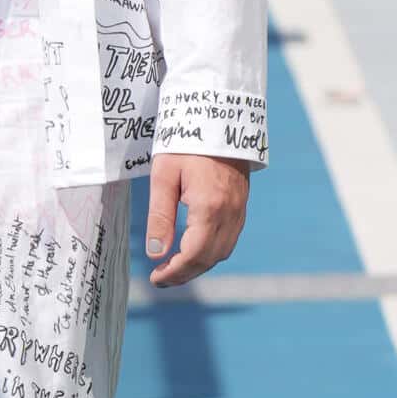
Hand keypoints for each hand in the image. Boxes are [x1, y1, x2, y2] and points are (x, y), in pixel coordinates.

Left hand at [145, 152, 250, 287]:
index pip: (193, 255)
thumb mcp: (164, 176)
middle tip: (161, 279)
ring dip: (199, 265)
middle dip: (185, 274)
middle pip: (209, 259)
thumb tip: (156, 253)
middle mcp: (230, 213)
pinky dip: (211, 252)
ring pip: (222, 252)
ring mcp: (239, 210)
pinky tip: (194, 250)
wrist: (218, 118)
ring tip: (174, 268)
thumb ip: (160, 216)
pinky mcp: (241, 205)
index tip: (155, 279)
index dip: (174, 272)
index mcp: (209, 208)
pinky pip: (229, 239)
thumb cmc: (185, 143)